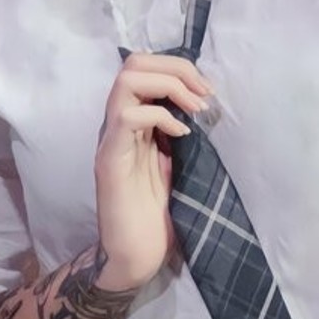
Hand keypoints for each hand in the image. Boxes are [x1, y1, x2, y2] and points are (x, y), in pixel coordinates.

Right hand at [93, 53, 212, 290]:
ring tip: (194, 109)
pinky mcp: (110, 160)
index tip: (208, 90)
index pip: (145, 66)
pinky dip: (160, 116)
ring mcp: (112, 140)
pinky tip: (181, 135)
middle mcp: (118, 124)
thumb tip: (201, 102)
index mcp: (135, 122)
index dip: (180, 67)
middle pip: (133, 62)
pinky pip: (128, 117)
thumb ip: (178, 132)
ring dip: (169, 86)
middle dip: (176, 67)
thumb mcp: (175, 162)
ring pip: (126, 81)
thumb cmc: (157, 214)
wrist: (135, 255)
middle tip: (203, 94)